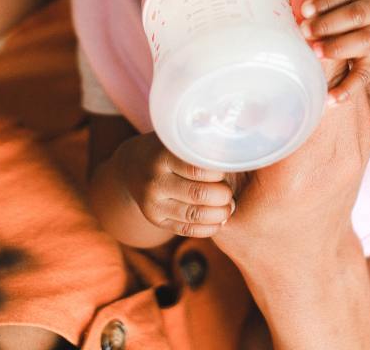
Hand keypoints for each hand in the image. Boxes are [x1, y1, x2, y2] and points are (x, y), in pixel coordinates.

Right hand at [118, 131, 234, 237]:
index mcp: (163, 156)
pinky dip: (207, 229)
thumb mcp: (177, 139)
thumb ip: (200, 143)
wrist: (133, 166)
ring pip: (193, 215)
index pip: (198, 169)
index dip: (219, 173)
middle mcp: (155, 180)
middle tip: (231, 193)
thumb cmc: (166, 149)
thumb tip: (236, 148)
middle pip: (197, 194)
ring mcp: (152, 203)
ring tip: (229, 208)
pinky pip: (185, 230)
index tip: (229, 171)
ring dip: (218, 214)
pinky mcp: (154, 219)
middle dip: (222, 196)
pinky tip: (219, 222)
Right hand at [213, 0, 369, 263]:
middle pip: (344, 54)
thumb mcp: (223, 205)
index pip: (322, 82)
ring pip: (357, 51)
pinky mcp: (365, 116)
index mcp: (311, 160)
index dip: (313, 31)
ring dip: (338, 7)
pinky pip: (361, 58)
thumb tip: (173, 113)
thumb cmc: (259, 236)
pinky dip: (350, 21)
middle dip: (324, 4)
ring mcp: (364, 126)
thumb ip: (201, 168)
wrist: (313, 263)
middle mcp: (348, 137)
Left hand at [299, 0, 369, 102]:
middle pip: (355, 15)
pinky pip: (364, 76)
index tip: (303, 7)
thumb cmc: (351, 1)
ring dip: (338, 48)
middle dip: (328, 24)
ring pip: (363, 42)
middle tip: (303, 32)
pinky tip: (329, 98)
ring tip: (316, 54)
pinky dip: (347, 89)